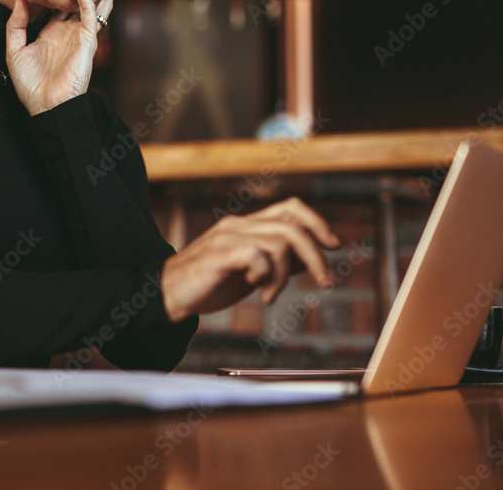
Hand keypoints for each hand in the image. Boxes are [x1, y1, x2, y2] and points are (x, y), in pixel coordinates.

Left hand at [5, 0, 114, 115]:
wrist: (45, 107)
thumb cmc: (30, 85)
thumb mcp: (14, 50)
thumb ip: (16, 24)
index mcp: (54, 32)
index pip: (61, 2)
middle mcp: (70, 30)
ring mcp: (81, 34)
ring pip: (95, 1)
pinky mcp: (88, 40)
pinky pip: (89, 12)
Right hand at [160, 197, 341, 322]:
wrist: (167, 294)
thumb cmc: (208, 284)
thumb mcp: (249, 272)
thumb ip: (276, 262)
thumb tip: (310, 260)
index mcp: (247, 225)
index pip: (290, 208)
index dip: (317, 223)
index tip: (335, 245)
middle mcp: (238, 225)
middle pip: (292, 225)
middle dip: (316, 255)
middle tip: (326, 282)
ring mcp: (228, 237)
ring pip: (279, 243)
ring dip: (285, 275)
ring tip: (272, 295)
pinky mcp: (219, 254)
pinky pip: (258, 256)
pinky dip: (267, 276)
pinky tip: (258, 291)